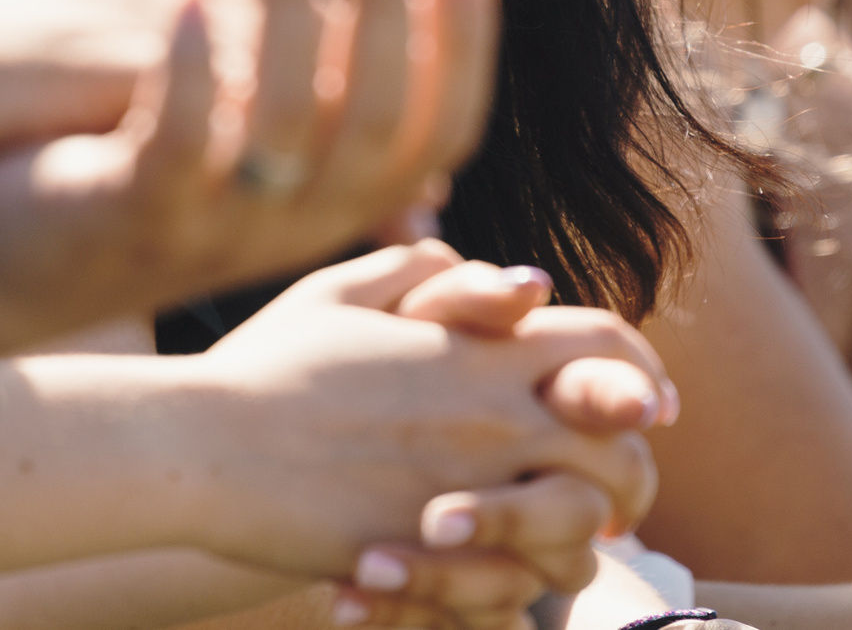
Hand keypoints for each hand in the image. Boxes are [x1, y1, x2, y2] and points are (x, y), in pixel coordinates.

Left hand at [0, 0, 499, 363]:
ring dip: (292, 11)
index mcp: (329, 196)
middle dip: (391, 8)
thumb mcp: (239, 136)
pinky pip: (177, 151)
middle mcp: (289, 222)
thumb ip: (311, 87)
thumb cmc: (121, 173)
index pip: (437, 128)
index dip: (462, 43)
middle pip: (379, 123)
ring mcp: (209, 227)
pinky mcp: (125, 218)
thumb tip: (397, 8)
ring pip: (287, 128)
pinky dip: (192, 75)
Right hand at [164, 243, 668, 586]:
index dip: (638, 374)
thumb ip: (417, 274)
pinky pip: (522, 577)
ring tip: (578, 541)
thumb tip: (476, 271)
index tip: (646, 404)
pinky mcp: (434, 552)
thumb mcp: (339, 292)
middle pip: (620, 444)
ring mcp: (469, 487)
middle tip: (622, 490)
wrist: (204, 447)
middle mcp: (492, 415)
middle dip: (635, 470)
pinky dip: (532, 579)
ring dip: (592, 531)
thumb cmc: (267, 369)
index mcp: (479, 351)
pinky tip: (515, 576)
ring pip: (585, 519)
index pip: (606, 348)